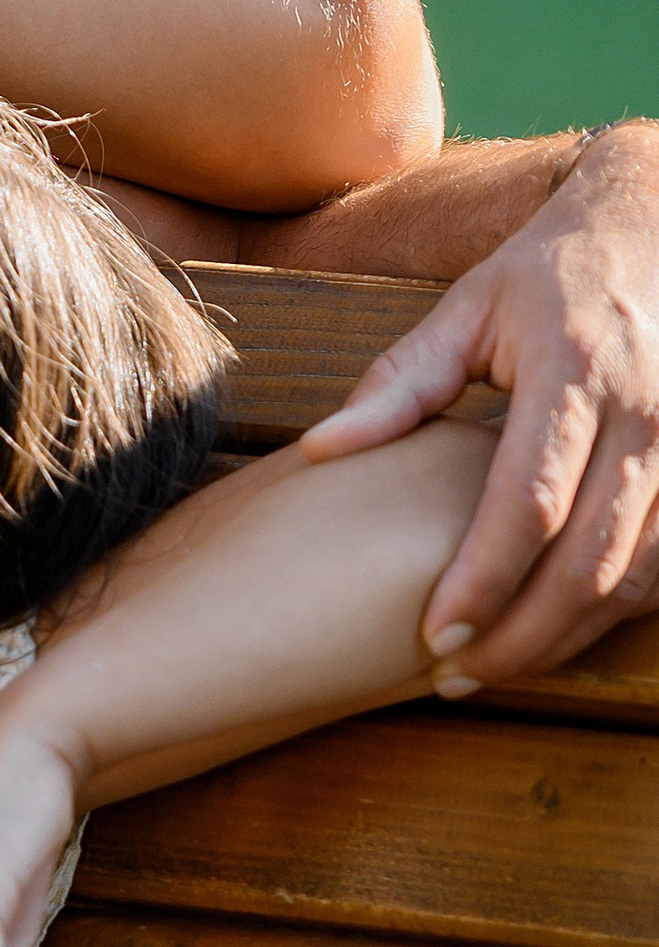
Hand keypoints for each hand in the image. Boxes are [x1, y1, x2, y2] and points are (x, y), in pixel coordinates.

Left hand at [300, 123, 658, 686]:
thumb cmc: (550, 271)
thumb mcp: (468, 307)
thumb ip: (399, 383)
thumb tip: (320, 450)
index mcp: (576, 373)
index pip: (530, 505)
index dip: (484, 581)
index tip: (434, 635)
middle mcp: (646, 416)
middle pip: (591, 562)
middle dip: (523, 636)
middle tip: (455, 676)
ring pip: (639, 577)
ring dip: (570, 638)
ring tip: (498, 667)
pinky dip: (617, 609)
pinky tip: (560, 632)